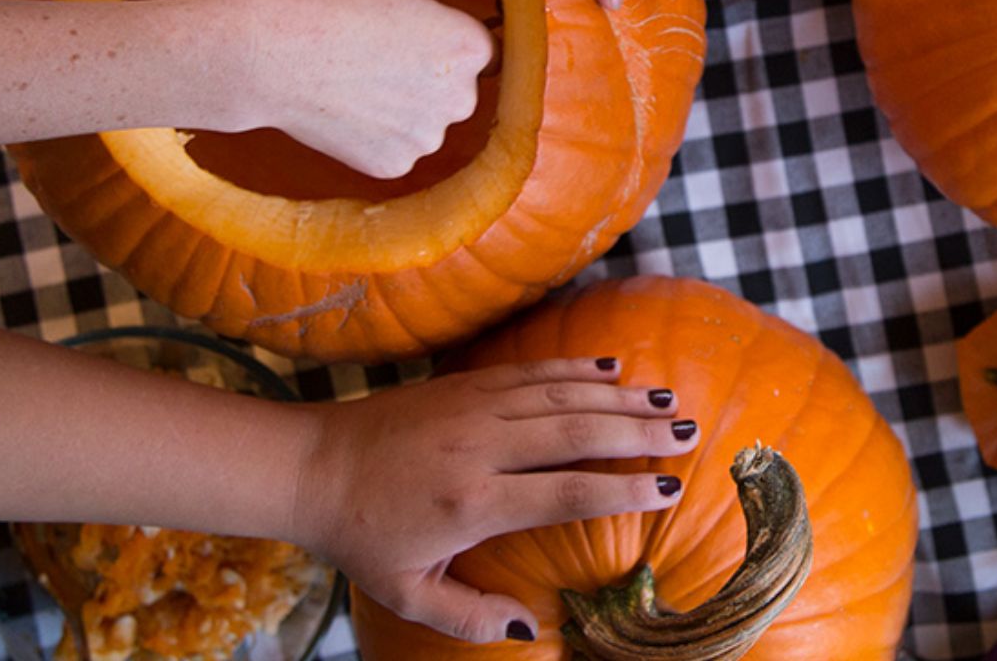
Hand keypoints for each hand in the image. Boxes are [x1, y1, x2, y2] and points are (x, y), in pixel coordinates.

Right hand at [229, 0, 493, 178]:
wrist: (273, 57)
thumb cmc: (329, 10)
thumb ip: (430, 20)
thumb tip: (437, 37)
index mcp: (470, 48)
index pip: (480, 53)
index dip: (446, 46)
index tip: (418, 44)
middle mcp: (462, 98)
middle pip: (457, 93)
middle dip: (428, 83)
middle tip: (380, 67)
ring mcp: (428, 138)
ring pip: (424, 124)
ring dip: (402, 113)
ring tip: (354, 89)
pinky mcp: (395, 166)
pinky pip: (394, 149)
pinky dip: (373, 138)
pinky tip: (344, 115)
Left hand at [294, 358, 697, 642]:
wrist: (309, 466)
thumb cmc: (362, 538)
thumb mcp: (408, 593)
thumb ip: (470, 616)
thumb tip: (533, 627)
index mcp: (471, 503)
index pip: (563, 494)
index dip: (621, 491)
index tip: (667, 490)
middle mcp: (478, 447)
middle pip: (574, 434)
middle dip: (637, 435)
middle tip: (687, 435)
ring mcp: (470, 408)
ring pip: (559, 396)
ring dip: (617, 398)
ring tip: (667, 403)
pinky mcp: (462, 384)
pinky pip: (530, 372)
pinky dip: (575, 369)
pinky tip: (612, 371)